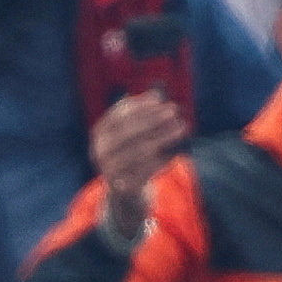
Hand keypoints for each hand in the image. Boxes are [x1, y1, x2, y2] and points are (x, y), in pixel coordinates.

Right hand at [90, 87, 184, 236]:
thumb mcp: (132, 132)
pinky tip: (174, 153)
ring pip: (139, 151)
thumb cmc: (132, 151)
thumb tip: (156, 93)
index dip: (138, 105)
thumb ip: (141, 114)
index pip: (118, 116)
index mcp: (100, 134)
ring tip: (182, 127)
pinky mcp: (122, 185)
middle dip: (153, 119)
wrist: (123, 189)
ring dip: (163, 137)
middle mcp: (100, 151)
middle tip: (174, 110)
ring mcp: (109, 169)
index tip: (159, 98)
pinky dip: (161, 160)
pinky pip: (145, 171)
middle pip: (127, 132)